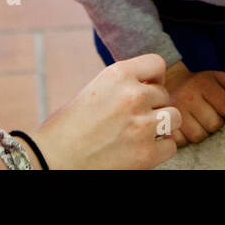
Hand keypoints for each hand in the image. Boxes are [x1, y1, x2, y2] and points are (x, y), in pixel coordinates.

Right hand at [35, 54, 181, 168]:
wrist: (50, 160)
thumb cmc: (66, 128)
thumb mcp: (95, 91)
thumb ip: (123, 86)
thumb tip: (151, 87)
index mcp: (117, 74)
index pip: (157, 64)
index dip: (154, 78)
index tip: (147, 89)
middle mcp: (133, 95)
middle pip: (164, 95)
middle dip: (153, 106)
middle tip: (133, 119)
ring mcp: (142, 125)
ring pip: (174, 118)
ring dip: (162, 126)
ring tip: (142, 133)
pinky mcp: (146, 153)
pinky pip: (170, 146)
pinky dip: (160, 149)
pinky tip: (141, 150)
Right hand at [164, 61, 224, 146]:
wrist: (168, 83)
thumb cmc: (198, 84)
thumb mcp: (218, 78)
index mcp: (202, 83)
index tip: (221, 107)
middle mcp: (187, 96)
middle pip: (214, 124)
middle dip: (216, 123)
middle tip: (210, 116)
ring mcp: (173, 112)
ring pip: (198, 136)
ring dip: (202, 132)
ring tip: (199, 123)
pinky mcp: (164, 124)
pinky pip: (182, 142)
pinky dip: (186, 139)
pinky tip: (186, 128)